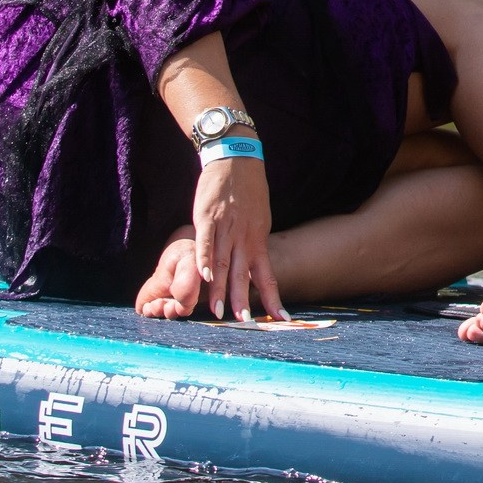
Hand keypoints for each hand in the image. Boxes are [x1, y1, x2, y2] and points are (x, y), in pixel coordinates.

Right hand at [192, 155, 286, 320]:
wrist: (237, 158)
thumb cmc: (248, 192)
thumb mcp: (259, 220)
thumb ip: (253, 244)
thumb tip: (253, 268)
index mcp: (258, 239)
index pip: (266, 274)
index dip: (272, 297)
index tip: (280, 318)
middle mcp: (244, 236)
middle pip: (243, 274)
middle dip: (242, 301)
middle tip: (243, 323)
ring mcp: (226, 227)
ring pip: (222, 263)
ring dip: (219, 289)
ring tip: (217, 312)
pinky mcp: (208, 217)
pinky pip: (206, 241)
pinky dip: (204, 259)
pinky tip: (202, 276)